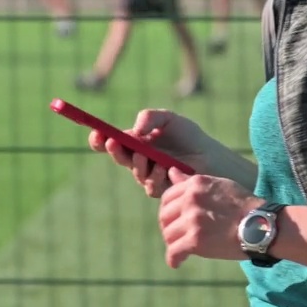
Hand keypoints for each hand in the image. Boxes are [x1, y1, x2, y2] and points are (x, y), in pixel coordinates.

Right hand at [88, 109, 210, 197]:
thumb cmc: (189, 136)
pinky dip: (155, 175)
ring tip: (144, 154)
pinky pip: (150, 185)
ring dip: (137, 163)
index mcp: (137, 141)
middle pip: (119, 156)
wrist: (211, 157)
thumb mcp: (169, 119)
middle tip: (112, 142)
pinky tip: (164, 168)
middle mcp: (139, 159)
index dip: (100, 139)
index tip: (95, 133)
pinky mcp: (161, 189)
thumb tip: (133, 131)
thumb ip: (150, 117)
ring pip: (135, 171)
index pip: (111, 141)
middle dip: (113, 149)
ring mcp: (149, 175)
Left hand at [159, 168, 262, 268]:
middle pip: (164, 217)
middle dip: (169, 228)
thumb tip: (171, 171)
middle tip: (178, 236)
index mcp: (195, 184)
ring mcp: (192, 220)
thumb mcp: (218, 184)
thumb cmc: (243, 205)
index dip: (169, 211)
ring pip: (168, 235)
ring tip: (182, 249)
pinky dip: (174, 259)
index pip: (167, 197)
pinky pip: (174, 252)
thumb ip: (191, 181)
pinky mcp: (195, 240)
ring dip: (173, 244)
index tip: (176, 220)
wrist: (260, 225)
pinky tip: (178, 262)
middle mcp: (191, 199)